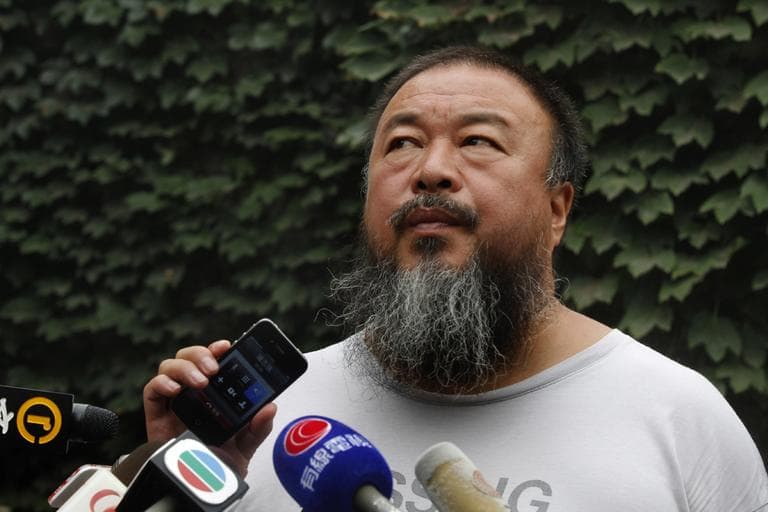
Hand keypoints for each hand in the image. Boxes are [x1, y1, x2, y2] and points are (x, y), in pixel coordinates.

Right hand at [143, 340, 275, 475]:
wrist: (196, 490)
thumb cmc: (219, 464)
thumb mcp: (245, 446)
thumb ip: (258, 428)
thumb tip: (270, 407)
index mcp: (214, 393)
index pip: (213, 361)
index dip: (217, 349)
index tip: (227, 346)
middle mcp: (193, 392)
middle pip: (189, 357)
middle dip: (200, 354)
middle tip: (214, 368)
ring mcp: (173, 401)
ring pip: (169, 366)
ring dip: (184, 367)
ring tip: (200, 381)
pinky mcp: (156, 415)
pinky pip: (151, 389)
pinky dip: (161, 383)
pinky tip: (175, 390)